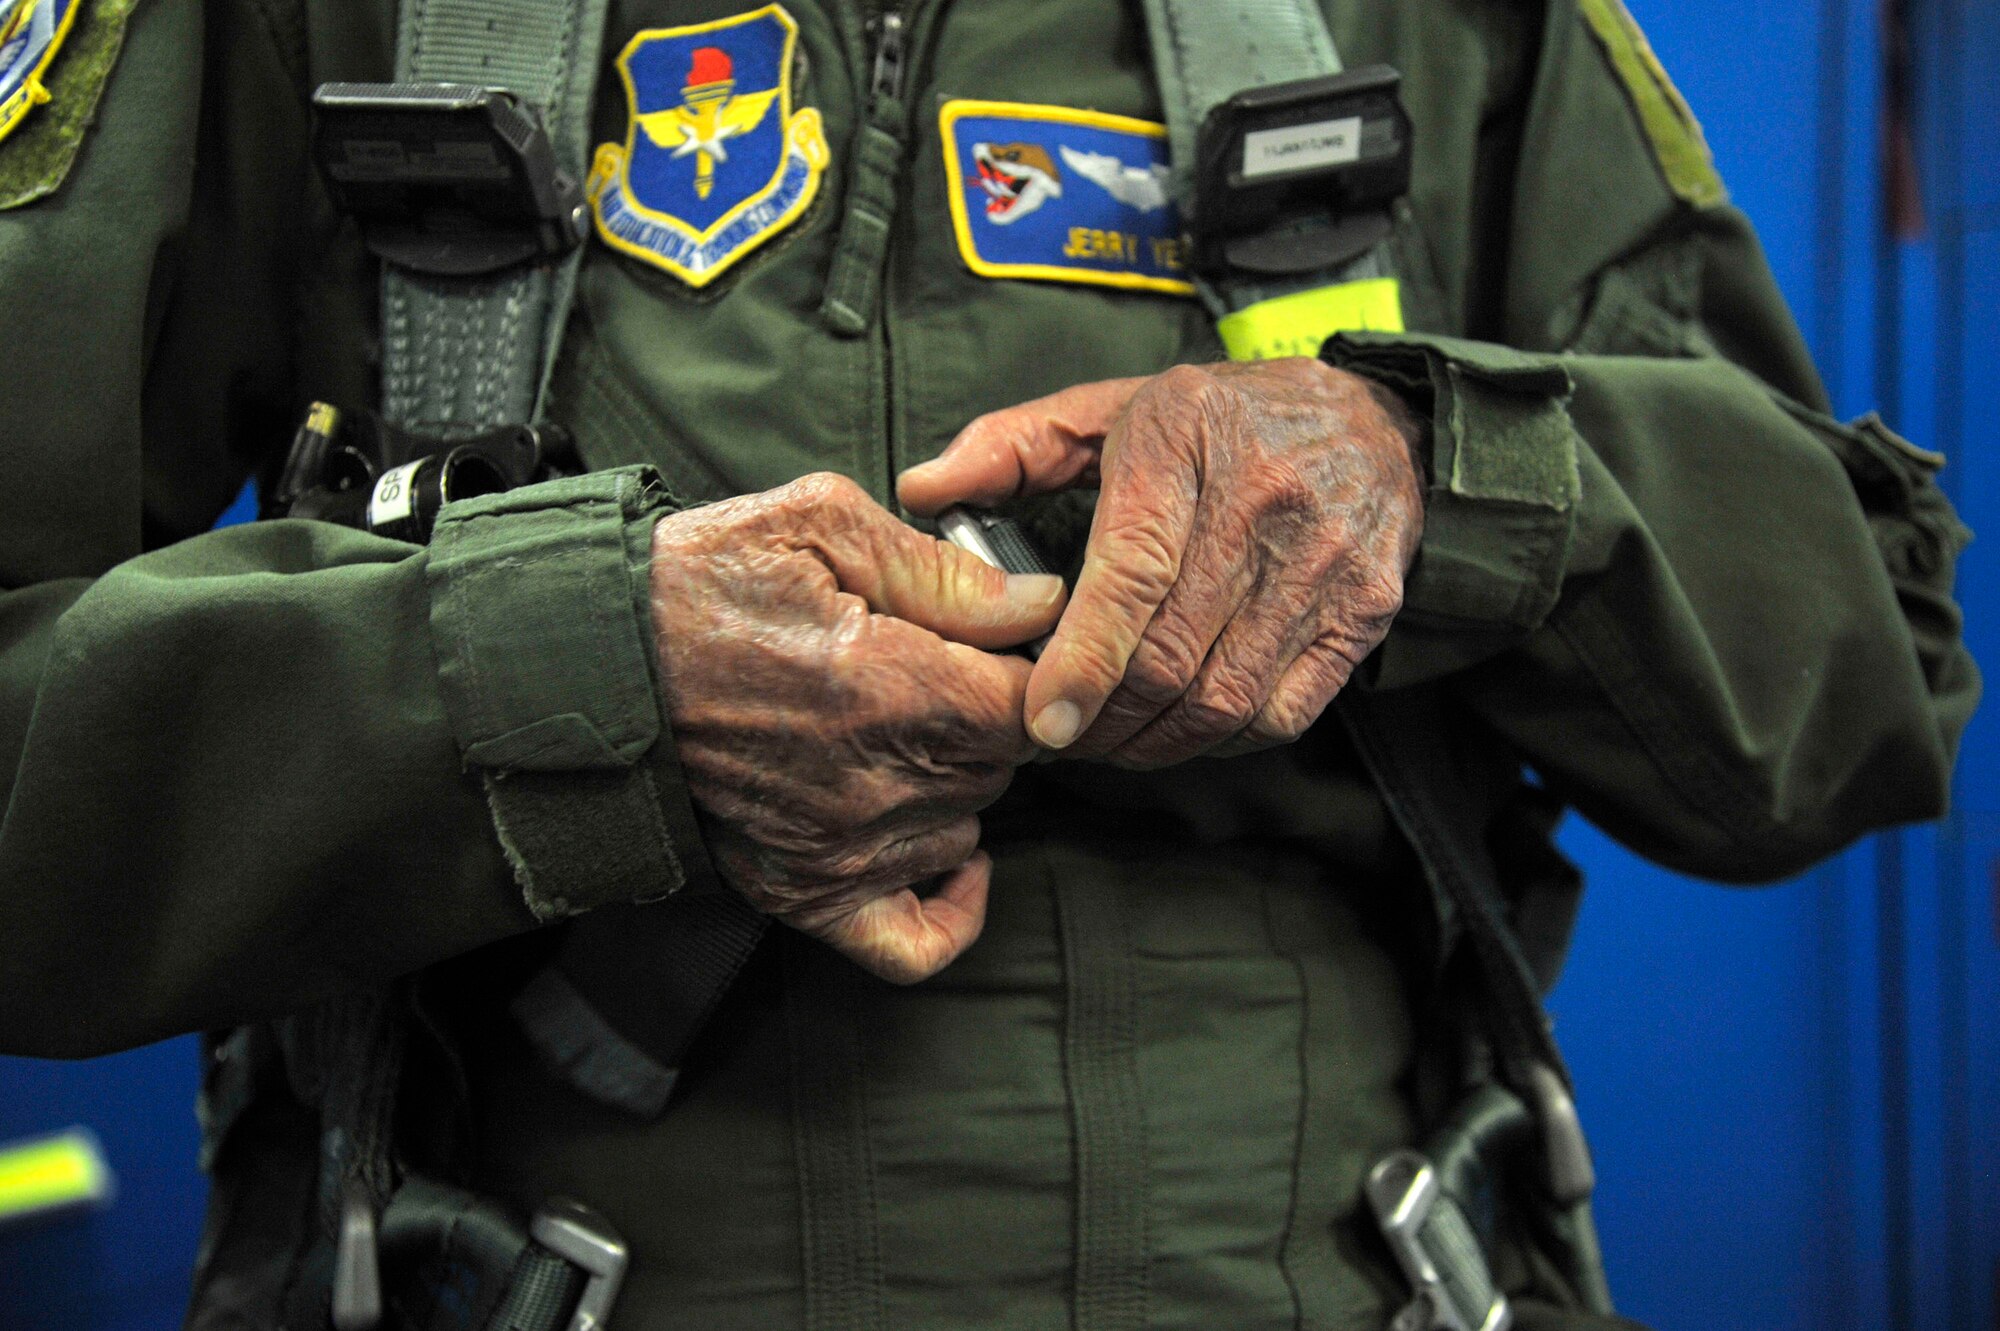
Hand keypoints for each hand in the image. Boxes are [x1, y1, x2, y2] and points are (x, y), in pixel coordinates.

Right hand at [650, 473, 1065, 981]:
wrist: (591, 666)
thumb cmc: (699, 584)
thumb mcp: (818, 524)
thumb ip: (944, 572)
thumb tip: (1041, 606)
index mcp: (888, 684)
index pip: (1030, 700)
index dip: (1022, 661)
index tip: (989, 636)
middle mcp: (873, 784)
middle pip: (1004, 761)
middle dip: (981, 708)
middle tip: (924, 664)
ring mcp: (841, 851)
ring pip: (967, 821)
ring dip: (954, 780)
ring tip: (894, 726)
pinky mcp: (806, 893)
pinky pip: (918, 941)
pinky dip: (951, 903)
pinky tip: (953, 854)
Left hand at [898, 357, 1423, 767]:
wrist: (1375, 420)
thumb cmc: (1219, 422)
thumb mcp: (1114, 408)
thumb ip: (1011, 446)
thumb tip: (922, 490)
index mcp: (1187, 442)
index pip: (1132, 577)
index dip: (1082, 662)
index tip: (1042, 718)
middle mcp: (1265, 502)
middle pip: (1172, 657)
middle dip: (1103, 719)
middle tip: (1059, 732)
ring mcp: (1324, 563)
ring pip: (1224, 698)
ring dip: (1153, 741)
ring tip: (1109, 737)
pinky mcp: (1363, 614)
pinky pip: (1280, 713)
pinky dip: (1219, 738)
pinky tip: (1179, 725)